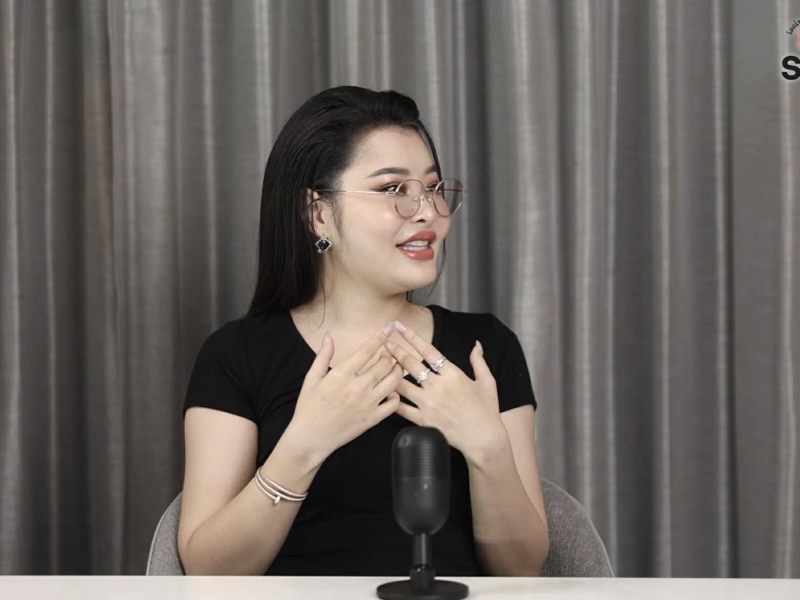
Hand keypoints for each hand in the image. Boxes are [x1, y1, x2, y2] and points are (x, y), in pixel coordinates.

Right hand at [289, 323, 404, 458]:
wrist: (311, 437)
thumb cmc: (309, 407)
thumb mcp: (312, 378)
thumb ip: (323, 356)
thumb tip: (329, 336)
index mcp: (343, 374)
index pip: (368, 349)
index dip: (381, 336)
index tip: (390, 327)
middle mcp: (359, 386)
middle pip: (385, 363)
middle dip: (389, 355)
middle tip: (387, 354)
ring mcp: (369, 403)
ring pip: (394, 381)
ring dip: (397, 371)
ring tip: (394, 368)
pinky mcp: (374, 418)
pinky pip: (394, 403)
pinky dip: (396, 395)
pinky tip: (391, 391)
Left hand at [384, 321, 506, 460]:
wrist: (484, 439)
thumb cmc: (486, 411)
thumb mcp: (487, 382)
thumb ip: (479, 362)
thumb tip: (476, 344)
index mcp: (453, 374)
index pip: (428, 351)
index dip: (412, 337)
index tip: (401, 327)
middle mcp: (438, 386)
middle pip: (411, 364)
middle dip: (396, 351)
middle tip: (385, 343)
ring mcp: (429, 404)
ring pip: (402, 384)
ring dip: (390, 373)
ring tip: (379, 366)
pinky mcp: (423, 420)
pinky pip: (402, 408)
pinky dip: (392, 400)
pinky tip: (384, 393)